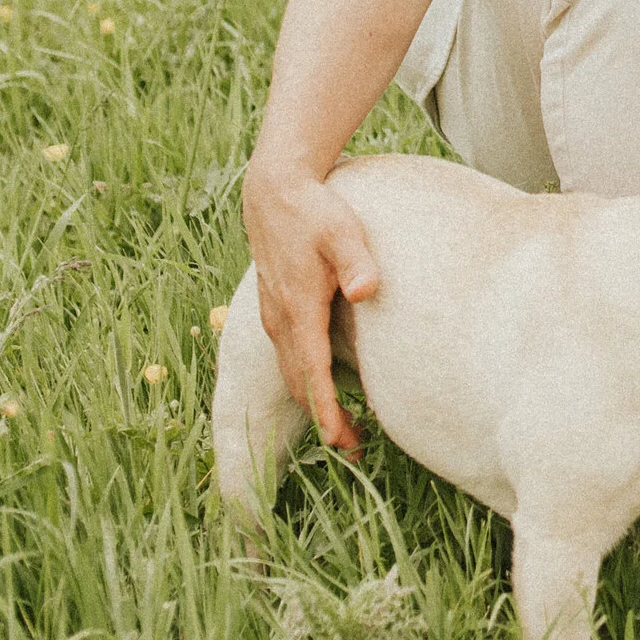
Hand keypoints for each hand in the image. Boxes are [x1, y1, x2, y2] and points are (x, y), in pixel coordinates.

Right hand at [240, 156, 381, 455]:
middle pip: (299, 384)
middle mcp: (280, 319)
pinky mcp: (276, 309)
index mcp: (298, 308)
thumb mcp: (343, 230)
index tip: (341, 441)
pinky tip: (326, 385)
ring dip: (314, 402)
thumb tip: (366, 290)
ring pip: (291, 373)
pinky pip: (288, 356)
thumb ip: (357, 260)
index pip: (312, 372)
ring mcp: (274, 316)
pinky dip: (305, 380)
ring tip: (344, 429)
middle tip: (355, 449)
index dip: (326, 410)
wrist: (273, 190)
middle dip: (324, 418)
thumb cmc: (314, 210)